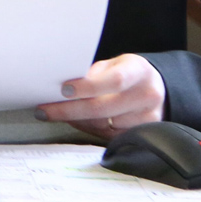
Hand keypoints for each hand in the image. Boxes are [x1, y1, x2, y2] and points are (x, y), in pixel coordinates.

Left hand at [35, 54, 165, 138]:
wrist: (155, 89)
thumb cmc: (127, 74)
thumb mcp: (113, 65)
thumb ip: (92, 74)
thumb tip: (62, 89)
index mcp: (139, 71)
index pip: (114, 80)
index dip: (87, 87)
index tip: (63, 90)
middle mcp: (147, 95)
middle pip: (103, 108)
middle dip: (69, 110)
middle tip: (45, 110)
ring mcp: (147, 118)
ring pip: (102, 125)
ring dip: (76, 120)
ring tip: (59, 113)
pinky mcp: (142, 135)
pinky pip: (108, 136)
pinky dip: (89, 128)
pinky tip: (78, 120)